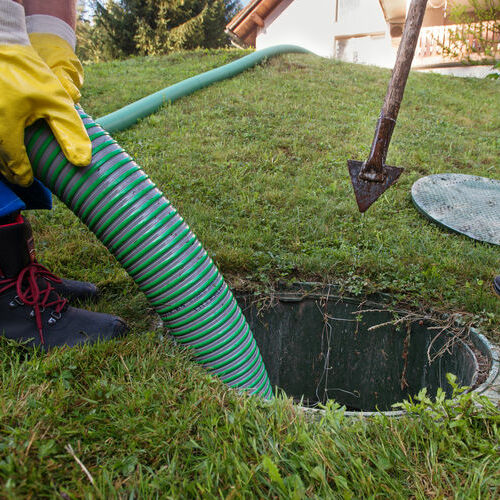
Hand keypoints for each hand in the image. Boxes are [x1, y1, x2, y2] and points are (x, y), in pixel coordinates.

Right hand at [0, 43, 90, 186]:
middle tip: (22, 178)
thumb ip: (69, 132)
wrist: (0, 43)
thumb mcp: (57, 102)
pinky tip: (4, 146)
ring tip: (12, 166)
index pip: (13, 163)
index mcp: (5, 127)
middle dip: (10, 171)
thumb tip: (82, 162)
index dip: (23, 175)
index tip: (30, 181)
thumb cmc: (29, 72)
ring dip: (0, 159)